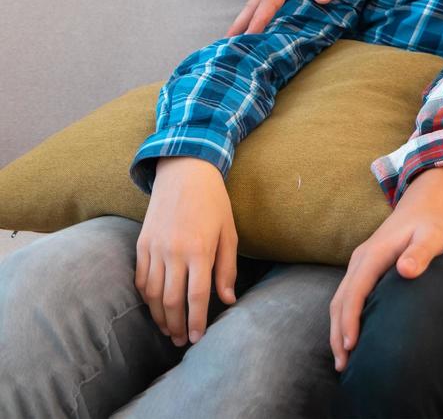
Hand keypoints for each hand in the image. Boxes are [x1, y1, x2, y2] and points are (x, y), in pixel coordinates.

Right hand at [135, 157, 237, 346]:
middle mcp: (173, 252)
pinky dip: (147, 297)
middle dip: (175, 325)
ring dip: (159, 316)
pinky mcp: (142, 244)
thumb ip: (227, 269)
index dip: (196, 321)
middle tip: (180, 341)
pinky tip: (155, 307)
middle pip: (172, 301)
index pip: (196, 296)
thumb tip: (227, 300)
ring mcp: (154, 249)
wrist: (184, 173)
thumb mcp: (229, 233)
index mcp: (199, 250)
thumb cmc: (214, 203)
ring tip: (167, 330)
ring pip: (153, 294)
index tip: (197, 338)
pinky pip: (141, 279)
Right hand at [328, 167, 442, 370]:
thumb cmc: (430, 224)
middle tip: (342, 365)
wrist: (421, 207)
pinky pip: (347, 296)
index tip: (351, 344)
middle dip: (337, 333)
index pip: (355, 291)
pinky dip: (343, 318)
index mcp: (373, 255)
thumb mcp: (433, 236)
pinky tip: (350, 336)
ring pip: (339, 300)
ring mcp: (359, 264)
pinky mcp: (363, 269)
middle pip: (340, 301)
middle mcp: (360, 260)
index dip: (350, 319)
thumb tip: (405, 271)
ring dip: (337, 329)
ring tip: (343, 359)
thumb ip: (421, 252)